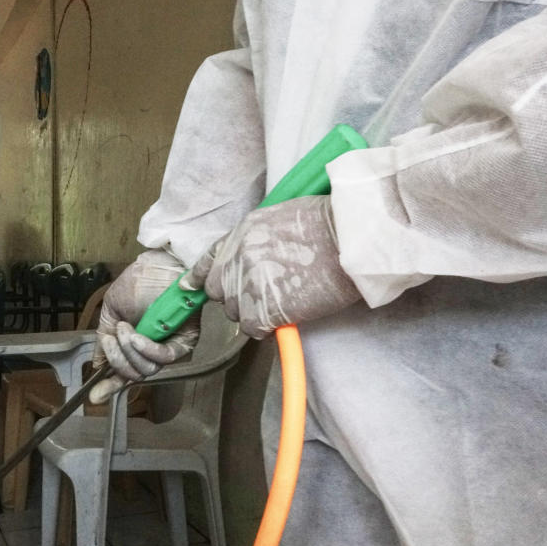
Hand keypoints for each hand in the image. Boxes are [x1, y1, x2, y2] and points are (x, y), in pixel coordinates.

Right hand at [90, 249, 200, 403]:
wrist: (158, 265)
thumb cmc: (139, 282)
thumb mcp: (112, 313)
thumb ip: (104, 340)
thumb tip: (96, 365)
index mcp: (136, 345)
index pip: (124, 373)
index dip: (109, 386)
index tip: (94, 396)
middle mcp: (153, 350)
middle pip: (134, 375)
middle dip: (117, 360)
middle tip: (111, 339)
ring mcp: (169, 347)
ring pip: (147, 370)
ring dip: (129, 352)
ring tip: (124, 329)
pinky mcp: (185, 342)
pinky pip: (163, 358)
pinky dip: (145, 349)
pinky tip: (136, 336)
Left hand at [182, 196, 360, 338]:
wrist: (351, 238)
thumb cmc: (330, 224)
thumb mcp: (283, 217)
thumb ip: (261, 238)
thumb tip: (258, 257)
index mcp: (242, 232)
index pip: (209, 260)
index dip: (203, 277)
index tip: (195, 287)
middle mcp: (237, 257)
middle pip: (220, 292)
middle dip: (239, 298)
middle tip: (268, 296)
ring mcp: (248, 284)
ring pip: (237, 313)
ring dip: (257, 314)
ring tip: (286, 302)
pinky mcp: (264, 308)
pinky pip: (254, 328)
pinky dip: (269, 328)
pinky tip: (288, 316)